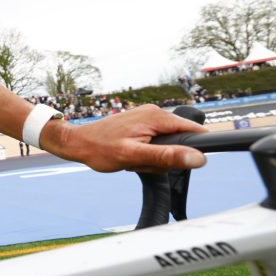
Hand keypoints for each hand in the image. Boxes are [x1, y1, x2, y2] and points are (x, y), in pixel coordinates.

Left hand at [43, 104, 206, 172]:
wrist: (76, 143)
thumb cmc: (100, 149)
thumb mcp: (134, 156)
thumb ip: (166, 157)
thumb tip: (198, 158)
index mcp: (157, 117)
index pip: (194, 131)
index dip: (191, 150)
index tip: (172, 161)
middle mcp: (154, 113)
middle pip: (180, 140)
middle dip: (165, 157)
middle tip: (141, 162)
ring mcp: (147, 118)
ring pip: (167, 143)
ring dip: (153, 157)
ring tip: (132, 160)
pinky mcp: (140, 124)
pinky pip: (155, 142)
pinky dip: (145, 153)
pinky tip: (130, 156)